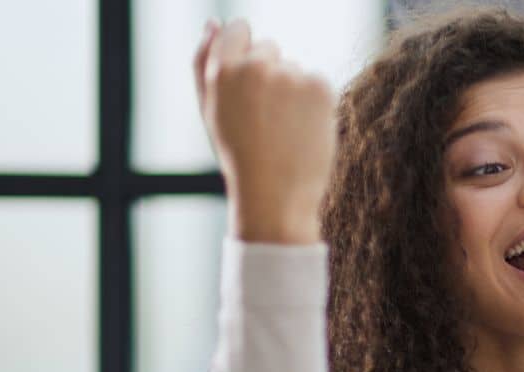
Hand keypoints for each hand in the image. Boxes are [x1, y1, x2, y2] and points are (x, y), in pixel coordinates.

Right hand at [194, 18, 337, 243]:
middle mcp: (255, 67)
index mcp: (222, 70)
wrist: (276, 197)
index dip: (245, 51)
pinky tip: (304, 129)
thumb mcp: (211, 111)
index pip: (238, 30)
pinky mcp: (319, 87)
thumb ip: (204, 63)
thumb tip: (212, 22)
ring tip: (284, 129)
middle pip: (269, 48)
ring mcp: (290, 76)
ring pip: (294, 68)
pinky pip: (317, 82)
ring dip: (293, 91)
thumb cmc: (240, 156)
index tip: (250, 77)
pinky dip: (315, 102)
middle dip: (269, 74)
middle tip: (265, 118)